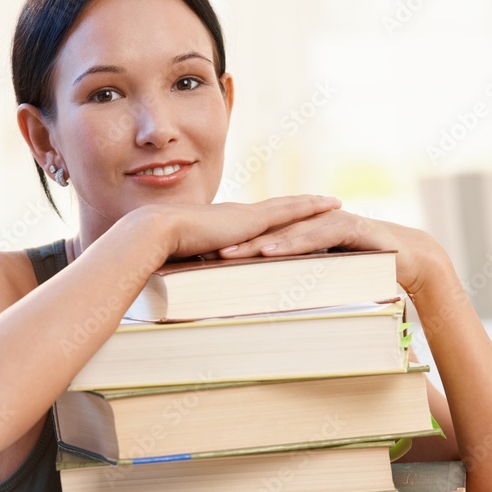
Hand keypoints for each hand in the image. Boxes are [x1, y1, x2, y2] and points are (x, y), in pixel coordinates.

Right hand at [138, 195, 342, 261]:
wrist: (158, 233)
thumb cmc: (163, 252)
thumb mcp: (188, 263)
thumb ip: (199, 272)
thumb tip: (198, 289)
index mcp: (224, 226)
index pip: (256, 222)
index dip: (274, 218)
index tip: (289, 218)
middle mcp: (239, 215)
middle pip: (278, 209)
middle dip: (300, 207)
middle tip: (323, 204)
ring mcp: (248, 214)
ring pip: (290, 206)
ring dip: (313, 204)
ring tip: (334, 202)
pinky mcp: (254, 219)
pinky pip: (292, 210)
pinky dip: (313, 206)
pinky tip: (331, 205)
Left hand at [218, 206, 449, 297]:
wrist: (411, 258)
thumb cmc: (364, 270)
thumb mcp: (325, 278)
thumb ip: (299, 281)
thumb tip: (267, 306)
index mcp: (303, 233)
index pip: (265, 237)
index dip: (236, 245)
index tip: (206, 259)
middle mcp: (313, 223)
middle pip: (269, 231)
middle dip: (238, 242)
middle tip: (207, 254)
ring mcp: (331, 222)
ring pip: (288, 232)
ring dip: (258, 243)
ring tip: (231, 255)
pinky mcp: (350, 226)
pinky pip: (315, 235)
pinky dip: (293, 243)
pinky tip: (272, 252)